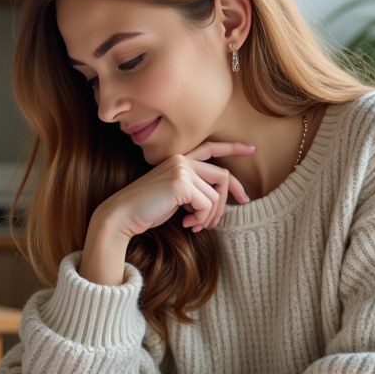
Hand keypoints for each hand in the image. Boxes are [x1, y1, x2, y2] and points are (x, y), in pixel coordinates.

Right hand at [104, 141, 254, 235]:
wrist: (123, 215)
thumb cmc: (148, 209)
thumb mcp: (176, 196)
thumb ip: (195, 191)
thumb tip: (220, 201)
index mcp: (179, 159)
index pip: (211, 148)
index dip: (232, 148)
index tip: (251, 149)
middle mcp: (182, 159)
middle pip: (222, 176)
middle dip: (230, 198)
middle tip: (227, 217)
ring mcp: (181, 169)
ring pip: (216, 194)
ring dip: (211, 215)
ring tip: (197, 226)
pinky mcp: (181, 183)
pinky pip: (208, 204)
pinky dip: (202, 219)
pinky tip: (188, 224)